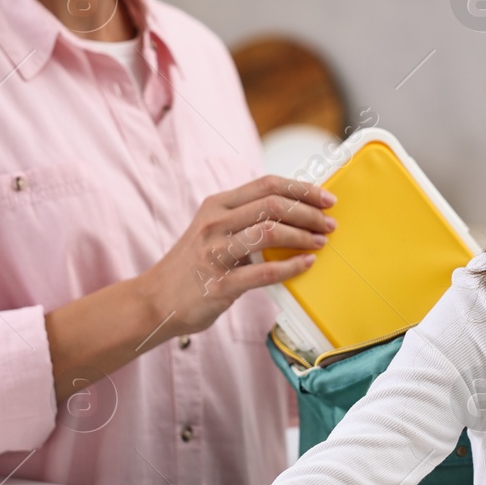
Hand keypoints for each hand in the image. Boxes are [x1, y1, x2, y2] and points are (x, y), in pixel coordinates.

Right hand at [137, 175, 335, 337]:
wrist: (156, 300)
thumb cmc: (193, 266)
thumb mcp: (212, 230)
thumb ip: (243, 218)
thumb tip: (292, 210)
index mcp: (216, 204)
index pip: (267, 184)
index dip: (301, 188)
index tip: (326, 198)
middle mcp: (214, 223)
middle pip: (273, 204)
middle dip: (309, 213)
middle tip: (329, 224)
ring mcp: (214, 253)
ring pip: (270, 232)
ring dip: (303, 236)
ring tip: (320, 242)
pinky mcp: (219, 284)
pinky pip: (263, 271)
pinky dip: (291, 266)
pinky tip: (306, 265)